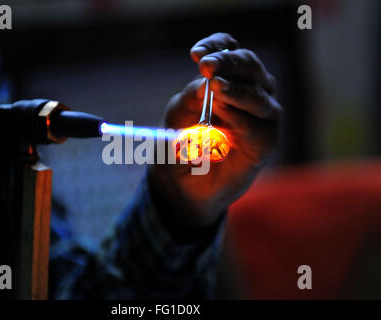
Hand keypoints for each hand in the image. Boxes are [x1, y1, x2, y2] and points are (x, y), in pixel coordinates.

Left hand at [148, 33, 282, 240]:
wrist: (183, 185)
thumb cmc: (181, 144)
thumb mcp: (178, 114)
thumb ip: (192, 96)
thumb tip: (208, 81)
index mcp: (229, 81)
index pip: (232, 51)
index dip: (218, 46)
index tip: (196, 54)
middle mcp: (251, 94)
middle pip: (250, 66)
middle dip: (229, 63)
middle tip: (207, 66)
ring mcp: (262, 119)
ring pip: (259, 95)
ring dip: (237, 90)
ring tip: (216, 88)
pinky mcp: (265, 144)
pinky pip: (259, 128)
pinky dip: (241, 119)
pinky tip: (223, 113)